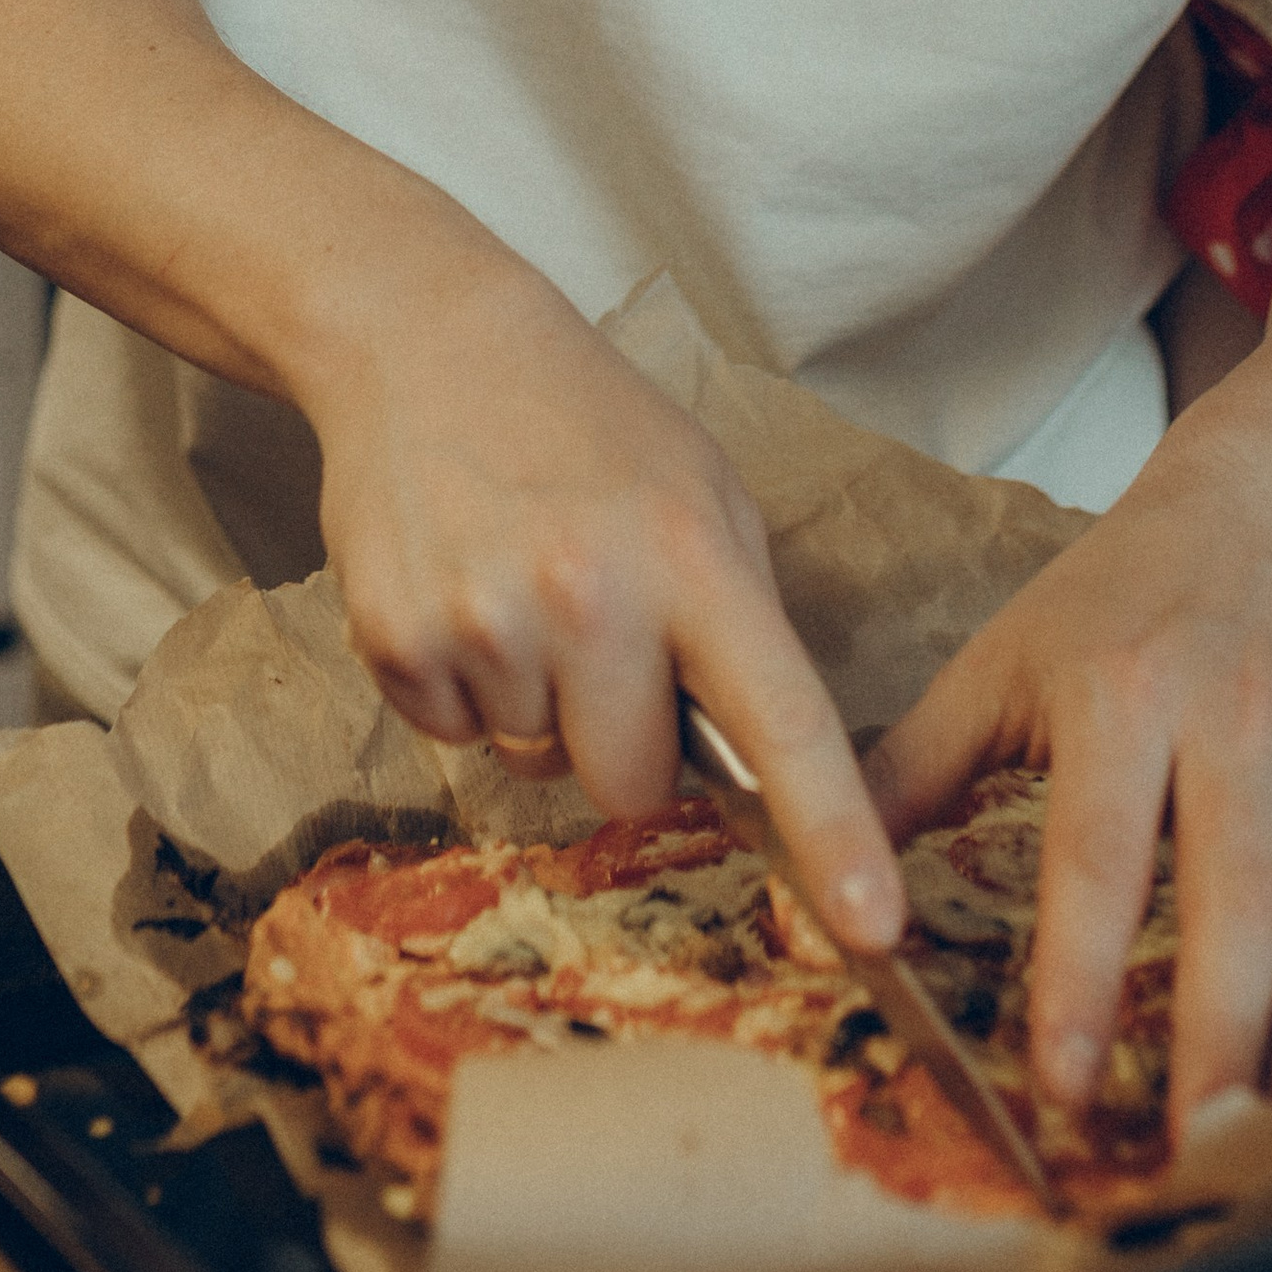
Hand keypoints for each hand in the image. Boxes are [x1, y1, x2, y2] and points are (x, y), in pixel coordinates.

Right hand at [305, 252, 905, 955]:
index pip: (783, 721)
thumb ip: (739, 623)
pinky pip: (454, 738)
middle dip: (623, 741)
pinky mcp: (397, 643)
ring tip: (520, 585)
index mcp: (692, 557)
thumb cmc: (585, 425)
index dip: (834, 833)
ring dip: (535, 703)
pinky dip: (461, 686)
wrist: (426, 342)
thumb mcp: (701, 492)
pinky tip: (461, 588)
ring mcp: (486, 622)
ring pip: (536, 764)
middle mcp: (591, 595)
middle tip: (600, 635)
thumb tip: (757, 768)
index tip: (874, 929)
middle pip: (632, 788)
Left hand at [865, 434, 1271, 1141]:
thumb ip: (910, 775)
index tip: (1066, 1086)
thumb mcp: (996, 663)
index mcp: (1119, 695)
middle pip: (1239, 903)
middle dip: (1220, 1038)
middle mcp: (1233, 724)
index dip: (1084, 977)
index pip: (1101, 856)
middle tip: (1193, 1151)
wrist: (1258, 510)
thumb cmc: (1107, 599)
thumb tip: (830, 891)